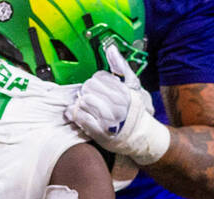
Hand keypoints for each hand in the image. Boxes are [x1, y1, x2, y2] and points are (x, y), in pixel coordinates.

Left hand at [63, 46, 168, 165]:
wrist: (139, 137)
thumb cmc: (133, 110)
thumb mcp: (132, 87)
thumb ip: (121, 66)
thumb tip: (111, 47)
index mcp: (123, 92)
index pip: (98, 77)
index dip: (98, 82)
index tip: (102, 90)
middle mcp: (116, 105)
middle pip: (88, 87)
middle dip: (89, 91)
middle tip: (94, 99)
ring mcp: (108, 120)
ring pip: (83, 100)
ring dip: (82, 103)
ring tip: (88, 107)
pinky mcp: (99, 132)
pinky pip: (80, 116)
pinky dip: (74, 114)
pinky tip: (78, 114)